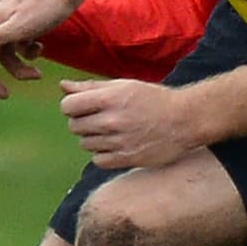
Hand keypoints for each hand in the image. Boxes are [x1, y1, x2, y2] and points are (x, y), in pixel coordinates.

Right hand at [0, 0, 82, 98]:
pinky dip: (29, 54)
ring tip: (37, 75)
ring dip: (18, 70)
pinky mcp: (24, 26)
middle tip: (4, 95)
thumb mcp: (19, 26)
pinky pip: (19, 47)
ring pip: (5, 55)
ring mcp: (10, 25)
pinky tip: (40, 47)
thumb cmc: (44, 5)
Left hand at [60, 64, 246, 166]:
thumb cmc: (152, 99)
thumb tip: (62, 85)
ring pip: (84, 143)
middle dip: (82, 121)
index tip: (83, 106)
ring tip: (111, 130)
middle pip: (74, 126)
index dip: (72, 106)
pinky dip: (102, 154)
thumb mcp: (123, 85)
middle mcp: (112, 120)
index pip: (68, 106)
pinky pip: (97, 160)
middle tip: (100, 117)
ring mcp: (119, 142)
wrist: (184, 120)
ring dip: (93, 137)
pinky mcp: (126, 159)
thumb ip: (90, 87)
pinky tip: (116, 144)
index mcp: (110, 98)